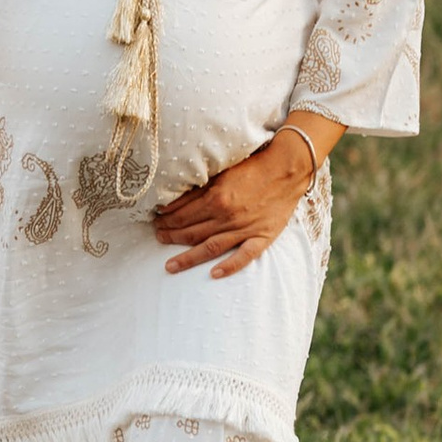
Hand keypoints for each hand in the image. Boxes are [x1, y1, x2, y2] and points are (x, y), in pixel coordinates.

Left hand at [153, 129, 321, 280]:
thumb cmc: (253, 166)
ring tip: (170, 266)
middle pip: (191, 232)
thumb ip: (198, 187)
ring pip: (210, 247)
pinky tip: (213, 274)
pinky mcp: (262, 236)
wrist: (287, 169)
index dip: (165, 219)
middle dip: (170, 236)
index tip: (154, 221)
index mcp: (215, 198)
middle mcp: (227, 216)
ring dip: (188, 258)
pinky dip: (229, 267)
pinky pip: (244, 256)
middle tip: (157, 238)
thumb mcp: (221, 171)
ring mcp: (245, 229)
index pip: (181, 214)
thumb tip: (172, 200)